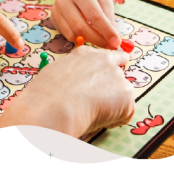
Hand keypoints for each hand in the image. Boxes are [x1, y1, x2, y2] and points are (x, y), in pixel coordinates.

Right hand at [0, 46, 135, 137]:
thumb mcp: (58, 72)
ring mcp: (118, 76)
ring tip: (93, 113)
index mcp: (86, 54)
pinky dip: (116, 119)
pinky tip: (100, 120)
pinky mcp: (126, 93)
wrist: (55, 106)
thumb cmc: (47, 94)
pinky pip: (126, 111)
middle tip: (100, 102)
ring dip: (114, 105)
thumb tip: (77, 85)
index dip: (108, 70)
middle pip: (120, 72)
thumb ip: (75, 73)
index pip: (107, 57)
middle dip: (114, 87)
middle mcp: (105, 60)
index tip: (105, 81)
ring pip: (123, 94)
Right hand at [50, 0, 121, 48]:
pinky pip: (66, 35)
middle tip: (109, 46)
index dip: (106, 31)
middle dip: (97, 40)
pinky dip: (78, 38)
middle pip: (81, 27)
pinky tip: (85, 31)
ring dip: (87, 40)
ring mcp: (55, 9)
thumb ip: (109, 20)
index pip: (94, 15)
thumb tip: (114, 41)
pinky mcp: (52, 18)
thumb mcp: (105, 1)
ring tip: (98, 37)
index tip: (116, 43)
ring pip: (72, 34)